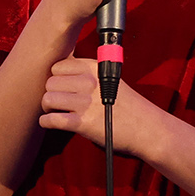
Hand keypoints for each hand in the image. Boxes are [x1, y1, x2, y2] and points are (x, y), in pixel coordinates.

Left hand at [38, 57, 157, 150]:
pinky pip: (51, 119)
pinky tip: (51, 123)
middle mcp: (89, 82)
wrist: (148, 129)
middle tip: (58, 103)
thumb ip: (86, 73)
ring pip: (47, 99)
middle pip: (50, 82)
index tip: (62, 88)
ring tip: (56, 112)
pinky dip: (46, 122)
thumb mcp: (108, 79)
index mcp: (94, 68)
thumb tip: (58, 66)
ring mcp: (86, 103)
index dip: (57, 78)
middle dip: (51, 93)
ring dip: (48, 108)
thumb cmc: (127, 105)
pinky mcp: (84, 123)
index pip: (58, 66)